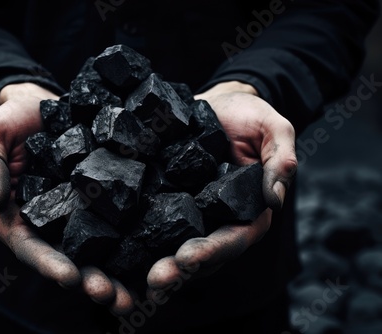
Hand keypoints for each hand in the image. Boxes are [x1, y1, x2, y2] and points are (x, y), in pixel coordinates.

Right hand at [0, 82, 133, 314]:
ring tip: (133, 293)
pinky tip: (156, 249)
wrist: (40, 103)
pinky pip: (120, 216)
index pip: (30, 246)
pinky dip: (135, 237)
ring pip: (98, 247)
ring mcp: (80, 209)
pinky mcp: (104, 195)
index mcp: (20, 214)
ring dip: (115, 271)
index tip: (70, 278)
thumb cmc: (10, 120)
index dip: (48, 263)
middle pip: (69, 257)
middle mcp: (53, 220)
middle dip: (89, 280)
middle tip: (112, 296)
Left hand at [147, 81, 296, 291]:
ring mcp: (188, 215)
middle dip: (177, 271)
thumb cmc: (249, 115)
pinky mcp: (164, 202)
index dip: (211, 252)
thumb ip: (281, 158)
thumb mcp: (274, 128)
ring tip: (132, 283)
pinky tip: (113, 255)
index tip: (187, 259)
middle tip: (155, 281)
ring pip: (172, 249)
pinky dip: (133, 244)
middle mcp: (215, 221)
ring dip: (154, 268)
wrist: (218, 104)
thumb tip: (276, 198)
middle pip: (199, 256)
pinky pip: (149, 226)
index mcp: (246, 211)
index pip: (232, 240)